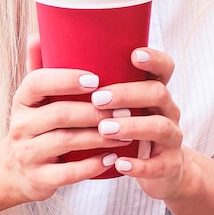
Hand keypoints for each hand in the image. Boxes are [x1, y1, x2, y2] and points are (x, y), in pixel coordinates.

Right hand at [0, 36, 128, 203]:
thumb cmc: (35, 124)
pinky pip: (68, 173)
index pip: (37, 82)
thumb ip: (40, 67)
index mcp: (21, 100)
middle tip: (124, 108)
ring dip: (100, 136)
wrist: (14, 171)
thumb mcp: (32, 97)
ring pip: (66, 142)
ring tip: (126, 132)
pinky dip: (92, 165)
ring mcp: (28, 154)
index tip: (95, 78)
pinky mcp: (39, 179)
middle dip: (94, 110)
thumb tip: (39, 32)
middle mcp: (21, 125)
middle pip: (58, 114)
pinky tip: (113, 158)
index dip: (65, 79)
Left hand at [93, 48, 183, 199]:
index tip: (133, 55)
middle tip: (98, 99)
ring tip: (104, 129)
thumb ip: (95, 83)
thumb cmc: (128, 128)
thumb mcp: (121, 106)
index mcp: (155, 91)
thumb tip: (42, 45)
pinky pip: (159, 164)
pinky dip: (140, 165)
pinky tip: (119, 164)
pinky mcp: (170, 164)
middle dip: (128, 94)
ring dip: (132, 126)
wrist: (159, 170)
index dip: (153, 59)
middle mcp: (167, 110)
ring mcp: (171, 137)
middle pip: (158, 92)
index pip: (164, 67)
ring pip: (160, 126)